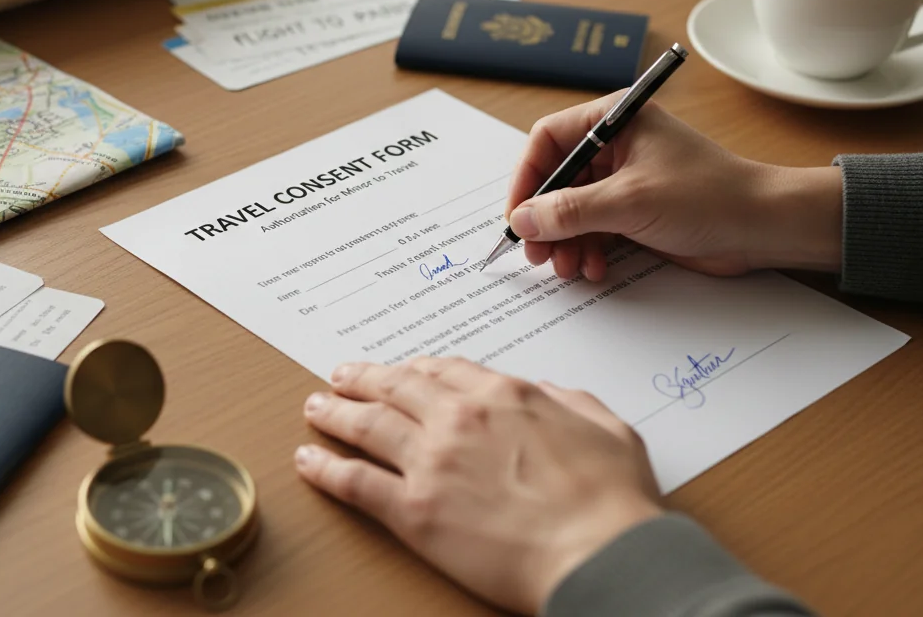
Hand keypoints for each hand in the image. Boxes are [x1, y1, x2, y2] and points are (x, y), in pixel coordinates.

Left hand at [295, 358, 661, 614]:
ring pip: (367, 426)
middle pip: (396, 388)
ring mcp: (432, 462)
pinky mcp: (414, 511)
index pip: (445, 370)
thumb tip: (547, 393)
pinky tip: (310, 460)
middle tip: (341, 376)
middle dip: (363, 379)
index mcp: (505, 395)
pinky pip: (356, 482)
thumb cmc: (612, 500)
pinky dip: (326, 468)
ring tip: (316, 408)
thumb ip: (569, 401)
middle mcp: (460, 418)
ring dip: (335, 413)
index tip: (403, 371)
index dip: (416, 369)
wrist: (601, 553)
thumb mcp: (606, 427)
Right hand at [505, 92, 842, 279]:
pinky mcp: (637, 212)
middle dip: (545, 220)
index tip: (517, 217)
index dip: (527, 179)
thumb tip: (521, 220)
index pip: (549, 140)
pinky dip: (589, 251)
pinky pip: (596, 230)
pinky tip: (595, 269)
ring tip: (568, 268)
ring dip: (566, 242)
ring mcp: (626, 180)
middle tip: (537, 254)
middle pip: (558, 180)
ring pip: (574, 210)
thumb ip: (570, 211)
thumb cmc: (708, 196)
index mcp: (614, 121)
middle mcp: (617, 146)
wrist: (763, 227)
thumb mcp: (629, 201)